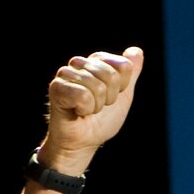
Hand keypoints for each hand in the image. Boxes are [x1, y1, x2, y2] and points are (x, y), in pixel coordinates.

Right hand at [38, 46, 144, 174]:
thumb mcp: (123, 96)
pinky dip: (84, 108)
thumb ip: (131, 74)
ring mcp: (66, 73)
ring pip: (96, 86)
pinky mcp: (57, 87)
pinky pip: (82, 94)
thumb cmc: (100, 121)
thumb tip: (136, 51)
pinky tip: (76, 111)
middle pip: (111, 75)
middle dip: (108, 98)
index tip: (110, 97)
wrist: (83, 143)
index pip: (123, 66)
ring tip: (85, 110)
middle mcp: (80, 63)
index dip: (121, 88)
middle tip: (96, 107)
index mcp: (96, 61)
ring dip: (96, 106)